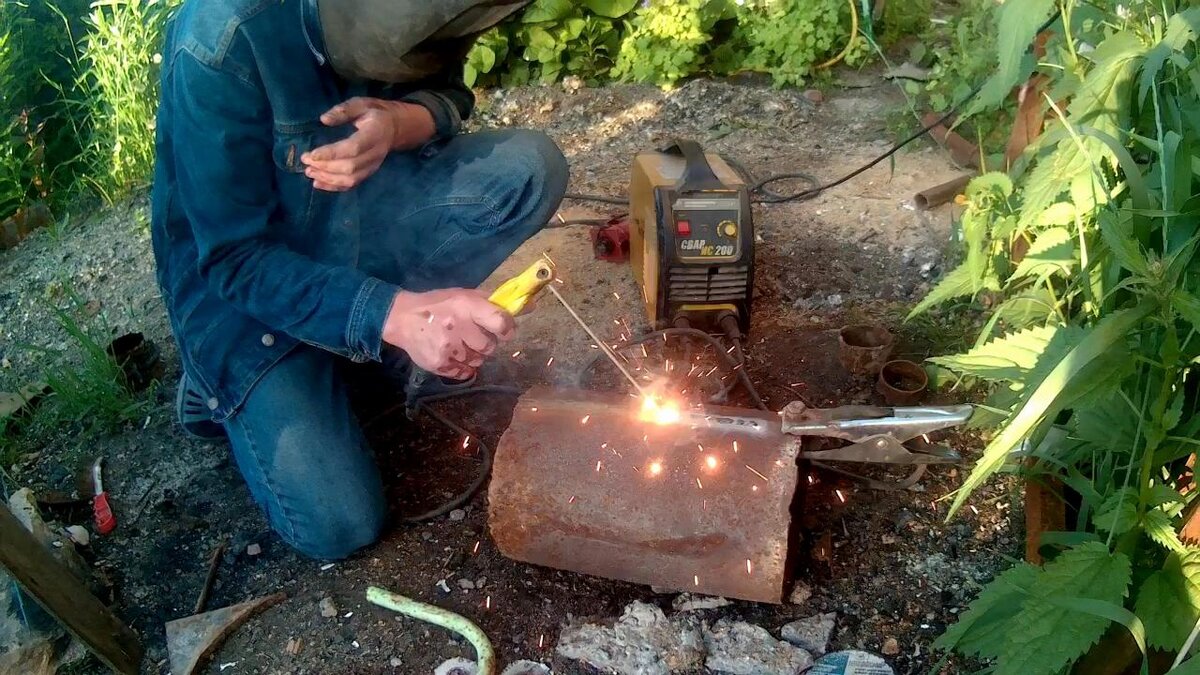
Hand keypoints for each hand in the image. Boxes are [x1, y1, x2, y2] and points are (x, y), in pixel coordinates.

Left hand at [301, 97, 434, 191]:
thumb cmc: (376, 113)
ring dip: (328, 178)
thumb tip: (324, 119)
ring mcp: (373, 166)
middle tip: (305, 160)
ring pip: (351, 179)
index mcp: (374, 134)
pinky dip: (334, 187)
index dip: (332, 153)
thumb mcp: (361, 104)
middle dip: (325, 166)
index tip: (312, 154)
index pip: (353, 148)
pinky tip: (318, 183)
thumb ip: (343, 111)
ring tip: (309, 171)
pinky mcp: (368, 172)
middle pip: (350, 167)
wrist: (396, 128)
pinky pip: (352, 184)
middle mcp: (375, 154)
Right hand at [382, 289, 514, 379]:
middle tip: (473, 335)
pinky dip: (462, 366)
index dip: (507, 329)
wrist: (402, 319)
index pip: (500, 322)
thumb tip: (531, 306)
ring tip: (460, 343)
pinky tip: (453, 354)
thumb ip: (495, 303)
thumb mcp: (464, 295)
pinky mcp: (439, 364)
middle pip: (490, 347)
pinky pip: (464, 373)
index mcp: (466, 306)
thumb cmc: (439, 304)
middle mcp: (458, 327)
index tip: (504, 330)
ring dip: (474, 355)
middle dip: (486, 343)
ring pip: (478, 361)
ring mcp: (448, 348)